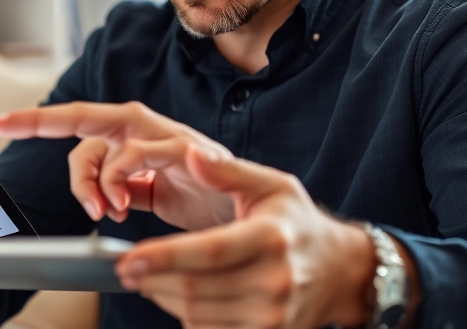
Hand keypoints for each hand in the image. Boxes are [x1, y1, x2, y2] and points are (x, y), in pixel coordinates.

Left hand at [0, 101, 235, 230]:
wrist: (257, 220)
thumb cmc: (206, 204)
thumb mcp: (153, 198)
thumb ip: (124, 189)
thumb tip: (97, 199)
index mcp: (135, 138)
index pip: (81, 122)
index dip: (38, 121)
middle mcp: (147, 129)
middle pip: (85, 117)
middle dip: (42, 123)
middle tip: (18, 141)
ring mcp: (166, 137)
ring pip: (107, 139)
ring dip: (94, 178)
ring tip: (105, 210)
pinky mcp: (188, 151)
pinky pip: (139, 153)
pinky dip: (120, 178)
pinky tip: (122, 206)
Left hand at [113, 144, 378, 328]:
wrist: (340, 271)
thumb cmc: (296, 222)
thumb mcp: (272, 185)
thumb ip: (227, 170)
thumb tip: (190, 154)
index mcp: (271, 237)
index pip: (209, 251)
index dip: (164, 257)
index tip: (127, 259)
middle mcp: (275, 280)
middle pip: (196, 288)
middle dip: (152, 279)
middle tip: (125, 269)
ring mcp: (274, 315)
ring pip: (198, 314)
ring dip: (164, 298)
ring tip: (148, 279)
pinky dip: (188, 316)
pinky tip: (179, 297)